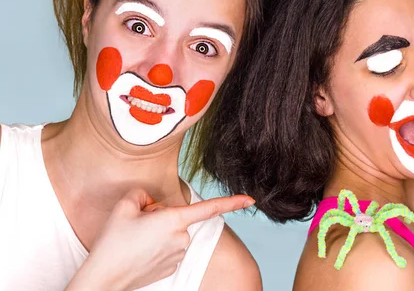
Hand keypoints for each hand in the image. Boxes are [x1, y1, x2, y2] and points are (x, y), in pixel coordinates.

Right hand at [65, 188, 253, 290]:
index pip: (209, 208)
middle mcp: (182, 238)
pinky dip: (156, 245)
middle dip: (159, 215)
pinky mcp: (172, 266)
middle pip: (175, 216)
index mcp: (174, 220)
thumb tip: (151, 202)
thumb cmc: (113, 242)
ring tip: (135, 240)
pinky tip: (140, 251)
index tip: (250, 199)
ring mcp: (178, 254)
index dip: (232, 201)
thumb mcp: (124, 206)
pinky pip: (168, 247)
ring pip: (171, 232)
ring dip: (157, 231)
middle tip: (137, 224)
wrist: (105, 277)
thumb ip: (143, 194)